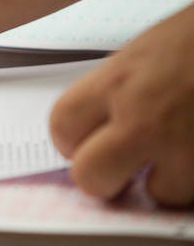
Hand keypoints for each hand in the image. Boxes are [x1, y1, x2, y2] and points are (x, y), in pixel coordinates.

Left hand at [50, 2, 193, 205]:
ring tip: (186, 152)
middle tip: (122, 170)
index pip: (63, 127)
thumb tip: (99, 132)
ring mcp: (187, 146)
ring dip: (170, 182)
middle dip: (105, 179)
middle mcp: (144, 116)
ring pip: (158, 194)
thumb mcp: (151, 51)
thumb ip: (120, 91)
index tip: (84, 143)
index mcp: (118, 80)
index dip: (72, 140)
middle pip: (91, 176)